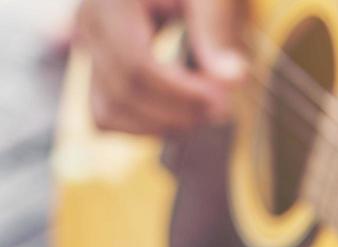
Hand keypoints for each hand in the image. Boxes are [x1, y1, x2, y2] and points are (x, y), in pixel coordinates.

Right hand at [78, 0, 244, 134]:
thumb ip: (218, 30)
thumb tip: (232, 79)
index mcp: (112, 0)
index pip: (137, 67)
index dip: (182, 94)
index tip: (222, 100)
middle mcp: (88, 24)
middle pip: (124, 94)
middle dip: (178, 112)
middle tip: (222, 108)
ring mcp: (87, 49)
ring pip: (108, 113)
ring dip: (162, 125)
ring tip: (202, 110)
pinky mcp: (95, 68)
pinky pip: (108, 115)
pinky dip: (145, 125)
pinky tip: (181, 111)